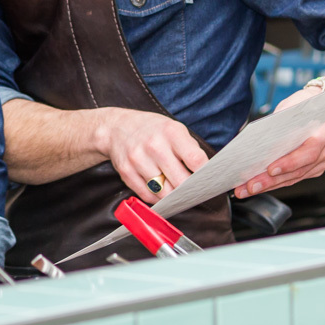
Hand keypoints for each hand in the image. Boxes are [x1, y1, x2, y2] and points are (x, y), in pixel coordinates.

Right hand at [90, 107, 208, 205]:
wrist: (116, 128)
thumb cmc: (151, 130)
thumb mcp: (174, 129)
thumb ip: (191, 149)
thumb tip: (206, 175)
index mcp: (171, 132)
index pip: (196, 160)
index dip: (205, 175)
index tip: (208, 181)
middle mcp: (154, 146)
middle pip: (181, 182)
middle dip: (190, 190)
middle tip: (193, 191)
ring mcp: (138, 160)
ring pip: (164, 193)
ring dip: (172, 195)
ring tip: (174, 187)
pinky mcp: (126, 172)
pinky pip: (148, 196)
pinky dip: (156, 197)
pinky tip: (158, 188)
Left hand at [236, 84, 324, 197]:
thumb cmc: (307, 104)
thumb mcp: (292, 105)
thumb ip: (280, 121)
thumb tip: (257, 138)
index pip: (308, 151)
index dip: (289, 162)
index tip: (270, 169)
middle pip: (298, 170)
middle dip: (271, 180)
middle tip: (250, 186)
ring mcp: (324, 160)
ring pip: (295, 177)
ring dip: (270, 185)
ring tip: (248, 189)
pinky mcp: (317, 168)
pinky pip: (296, 178)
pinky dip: (278, 182)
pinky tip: (262, 185)